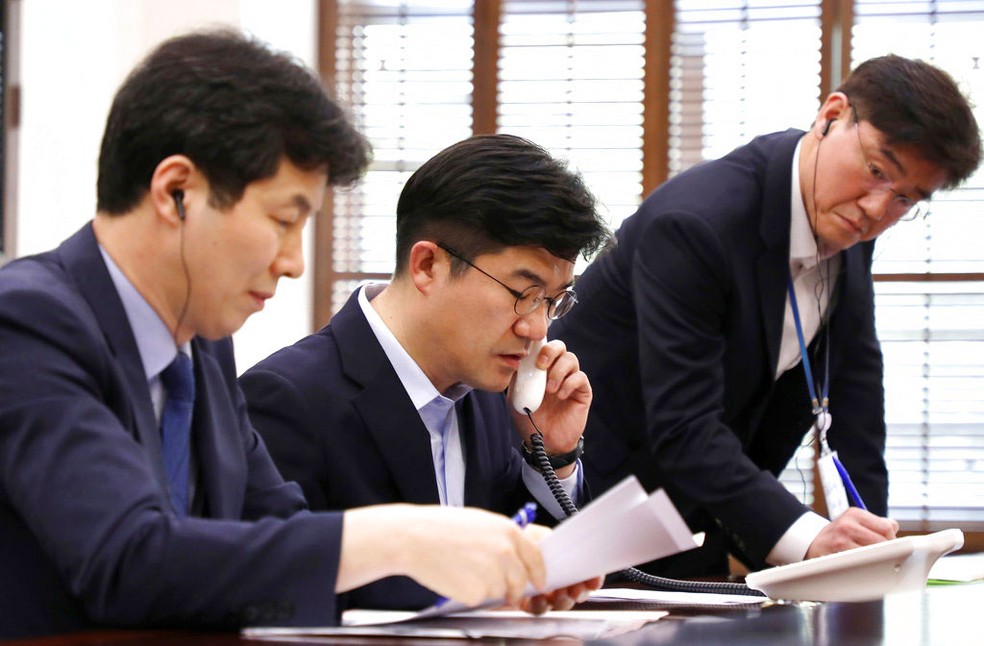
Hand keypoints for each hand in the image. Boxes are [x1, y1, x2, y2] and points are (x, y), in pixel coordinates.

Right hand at [337, 504, 546, 607]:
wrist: (413, 538)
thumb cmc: (441, 527)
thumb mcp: (481, 522)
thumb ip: (504, 538)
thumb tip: (519, 553)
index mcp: (508, 531)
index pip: (537, 558)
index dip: (539, 573)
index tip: (539, 581)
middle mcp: (505, 553)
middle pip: (522, 581)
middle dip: (513, 588)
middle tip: (497, 584)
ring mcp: (492, 574)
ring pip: (500, 592)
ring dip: (488, 588)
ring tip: (464, 570)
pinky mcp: (476, 592)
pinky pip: (480, 599)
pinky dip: (470, 594)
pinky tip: (455, 577)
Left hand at [507, 525, 601, 613]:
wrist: (490, 552)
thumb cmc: (511, 540)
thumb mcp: (536, 535)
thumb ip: (556, 544)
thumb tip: (573, 551)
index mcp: (559, 558)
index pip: (582, 570)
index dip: (591, 576)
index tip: (594, 580)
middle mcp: (552, 575)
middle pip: (575, 589)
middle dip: (579, 592)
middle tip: (576, 590)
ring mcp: (541, 589)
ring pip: (560, 602)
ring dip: (562, 600)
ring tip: (558, 595)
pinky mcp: (527, 601)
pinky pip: (540, 609)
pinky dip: (542, 606)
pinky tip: (539, 599)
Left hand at [509, 339, 589, 474]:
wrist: (543, 442)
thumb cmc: (529, 420)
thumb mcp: (515, 397)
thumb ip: (516, 379)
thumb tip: (514, 359)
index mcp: (540, 369)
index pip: (542, 346)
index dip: (537, 343)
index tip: (528, 352)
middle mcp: (556, 370)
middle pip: (559, 346)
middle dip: (550, 352)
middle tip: (541, 366)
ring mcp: (570, 379)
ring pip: (571, 359)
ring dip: (559, 371)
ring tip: (550, 390)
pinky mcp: (582, 391)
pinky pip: (580, 377)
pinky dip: (569, 384)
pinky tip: (560, 396)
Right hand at [805, 507, 898, 558]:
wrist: (813, 543)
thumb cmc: (839, 534)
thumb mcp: (855, 521)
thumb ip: (877, 523)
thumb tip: (894, 528)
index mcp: (855, 513)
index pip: (886, 527)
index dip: (892, 539)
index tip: (891, 547)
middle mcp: (847, 523)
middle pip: (881, 541)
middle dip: (886, 551)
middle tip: (883, 556)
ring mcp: (841, 539)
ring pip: (873, 553)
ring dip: (877, 559)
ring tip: (873, 560)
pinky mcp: (836, 553)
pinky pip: (861, 562)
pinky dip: (865, 565)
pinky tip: (862, 564)